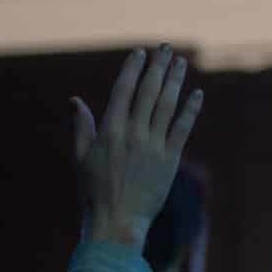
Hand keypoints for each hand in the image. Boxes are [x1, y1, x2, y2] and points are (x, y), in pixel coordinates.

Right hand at [72, 45, 202, 248]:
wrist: (116, 223)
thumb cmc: (94, 193)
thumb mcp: (81, 158)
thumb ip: (82, 127)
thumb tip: (74, 100)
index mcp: (110, 130)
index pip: (123, 89)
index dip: (133, 68)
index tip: (140, 53)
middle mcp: (133, 133)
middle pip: (148, 91)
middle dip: (157, 67)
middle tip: (165, 48)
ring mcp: (153, 146)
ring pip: (167, 105)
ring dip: (175, 81)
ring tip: (180, 63)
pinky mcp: (169, 161)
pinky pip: (182, 129)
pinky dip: (190, 109)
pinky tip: (197, 94)